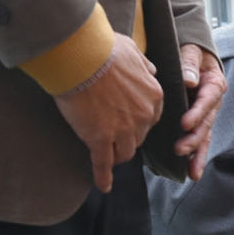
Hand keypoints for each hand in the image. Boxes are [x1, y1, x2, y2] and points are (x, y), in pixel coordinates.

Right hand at [53, 33, 161, 192]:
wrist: (80, 57)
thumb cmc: (104, 49)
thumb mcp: (134, 51)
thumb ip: (145, 65)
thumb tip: (153, 71)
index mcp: (153, 96)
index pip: (150, 119)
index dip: (137, 122)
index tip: (126, 122)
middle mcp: (142, 117)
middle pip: (138, 138)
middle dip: (126, 139)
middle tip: (112, 136)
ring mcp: (122, 130)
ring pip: (123, 153)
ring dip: (115, 155)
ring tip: (105, 156)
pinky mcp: (99, 139)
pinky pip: (103, 164)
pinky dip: (103, 177)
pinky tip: (104, 186)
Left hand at [173, 42, 224, 181]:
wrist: (194, 54)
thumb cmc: (190, 52)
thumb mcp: (191, 51)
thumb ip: (189, 63)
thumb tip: (189, 80)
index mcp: (214, 83)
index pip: (208, 99)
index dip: (198, 112)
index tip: (185, 123)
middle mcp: (213, 102)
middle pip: (207, 123)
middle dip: (195, 138)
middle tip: (179, 149)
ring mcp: (207, 114)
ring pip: (205, 136)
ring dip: (198, 154)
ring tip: (192, 171)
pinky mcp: (198, 122)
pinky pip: (199, 140)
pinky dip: (195, 156)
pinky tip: (191, 172)